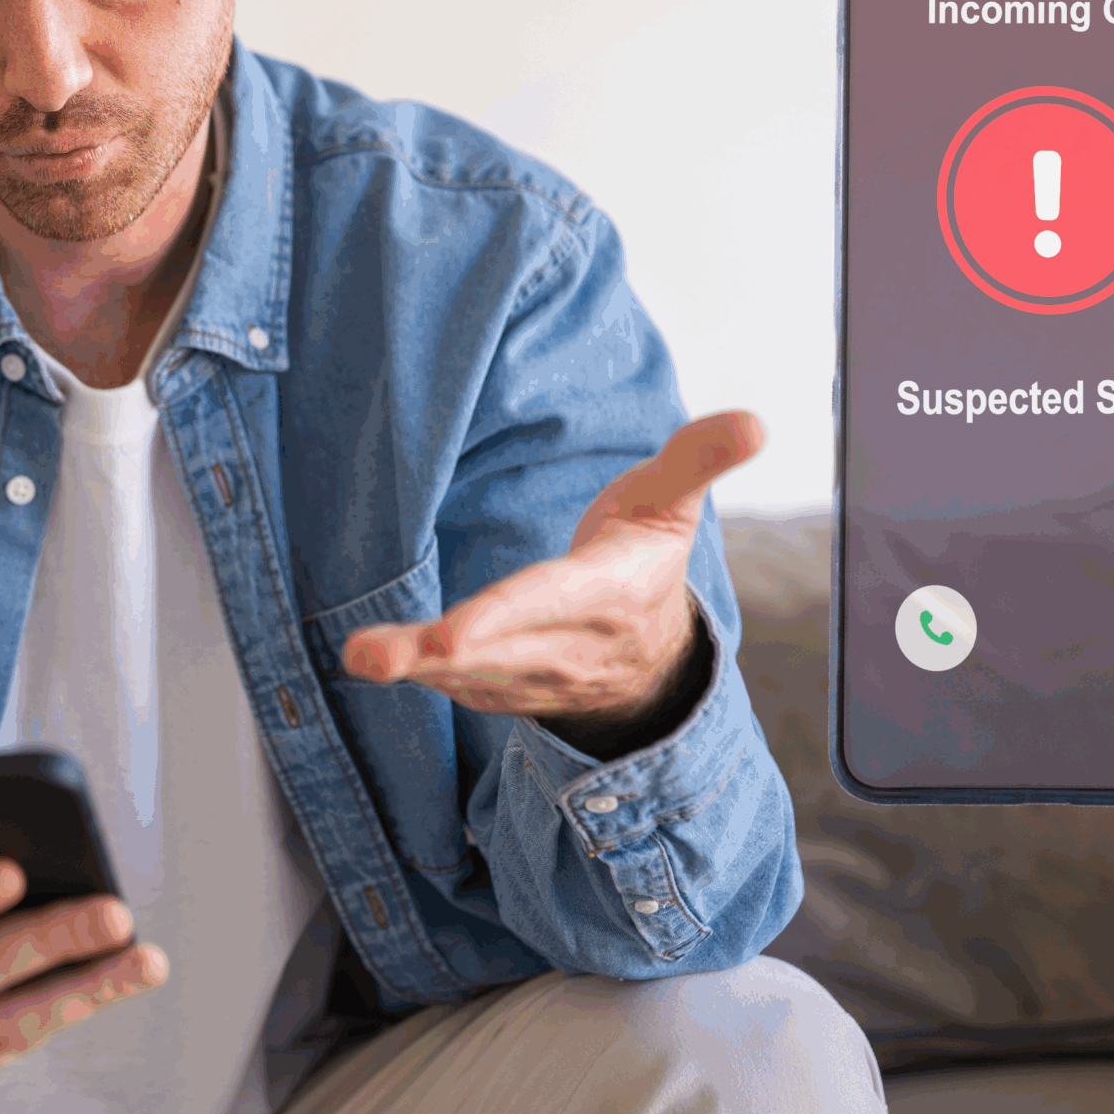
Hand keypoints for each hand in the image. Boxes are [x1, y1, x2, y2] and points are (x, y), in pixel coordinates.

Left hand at [340, 411, 762, 727]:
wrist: (654, 662)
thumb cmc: (642, 558)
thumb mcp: (672, 502)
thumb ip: (698, 460)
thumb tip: (755, 420)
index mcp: (608, 589)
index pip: (551, 600)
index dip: (504, 616)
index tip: (453, 633)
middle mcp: (572, 644)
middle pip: (497, 649)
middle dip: (436, 653)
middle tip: (370, 654)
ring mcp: (540, 678)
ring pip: (470, 677)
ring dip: (411, 670)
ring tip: (358, 656)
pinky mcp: (510, 693)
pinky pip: (463, 691)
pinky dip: (422, 681)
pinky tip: (379, 663)